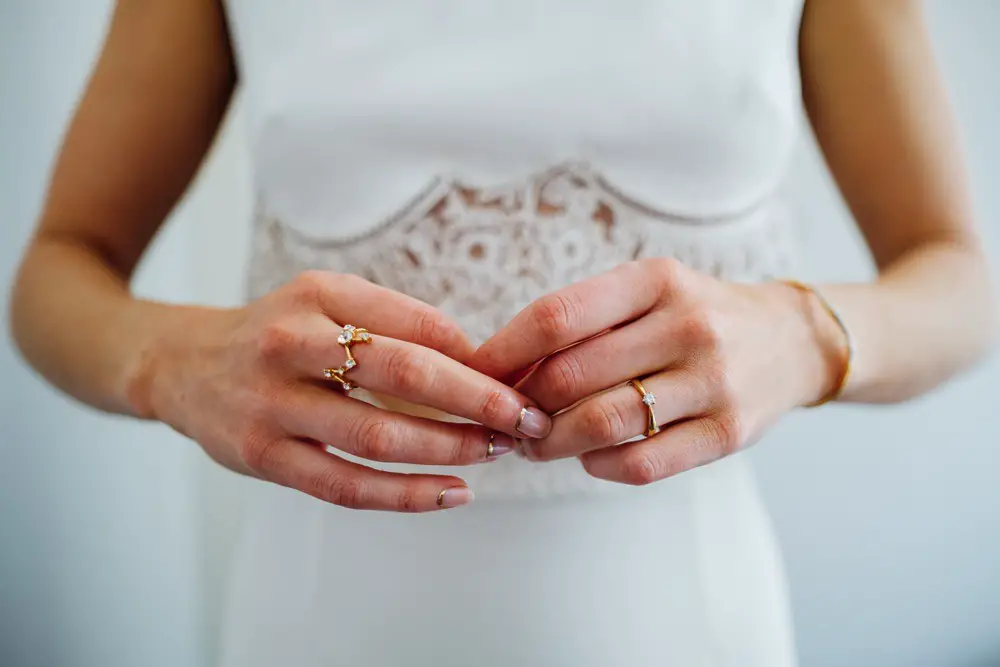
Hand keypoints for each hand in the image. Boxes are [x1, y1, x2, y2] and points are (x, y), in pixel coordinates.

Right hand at [139, 271, 551, 511]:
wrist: (183, 365)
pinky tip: (452, 493)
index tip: (521, 378)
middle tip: (527, 418)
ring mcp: (271, 404)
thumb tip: (478, 359)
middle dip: (478, 401)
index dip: (478, 357)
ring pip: (378, 437)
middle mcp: (291, 342)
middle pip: (404, 375)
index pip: (418, 325)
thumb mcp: (327, 301)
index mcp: (318, 295)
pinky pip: (345, 486)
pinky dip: (405, 495)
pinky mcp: (260, 457)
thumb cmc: (277, 333)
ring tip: (495, 454)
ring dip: (449, 449)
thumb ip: (396, 321)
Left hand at [471, 258, 839, 484]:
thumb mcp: (646, 294)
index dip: (502, 351)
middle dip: (521, 405)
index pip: (556, 316)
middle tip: (504, 419)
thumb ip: (582, 324)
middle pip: (570, 375)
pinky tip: (590, 457)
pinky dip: (599, 466)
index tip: (473, 374)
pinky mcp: (730, 432)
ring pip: (602, 423)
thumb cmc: (693, 317)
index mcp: (656, 280)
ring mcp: (714, 380)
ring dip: (551, 442)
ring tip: (534, 444)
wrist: (788, 341)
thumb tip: (500, 370)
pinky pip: (642, 463)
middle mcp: (688, 324)